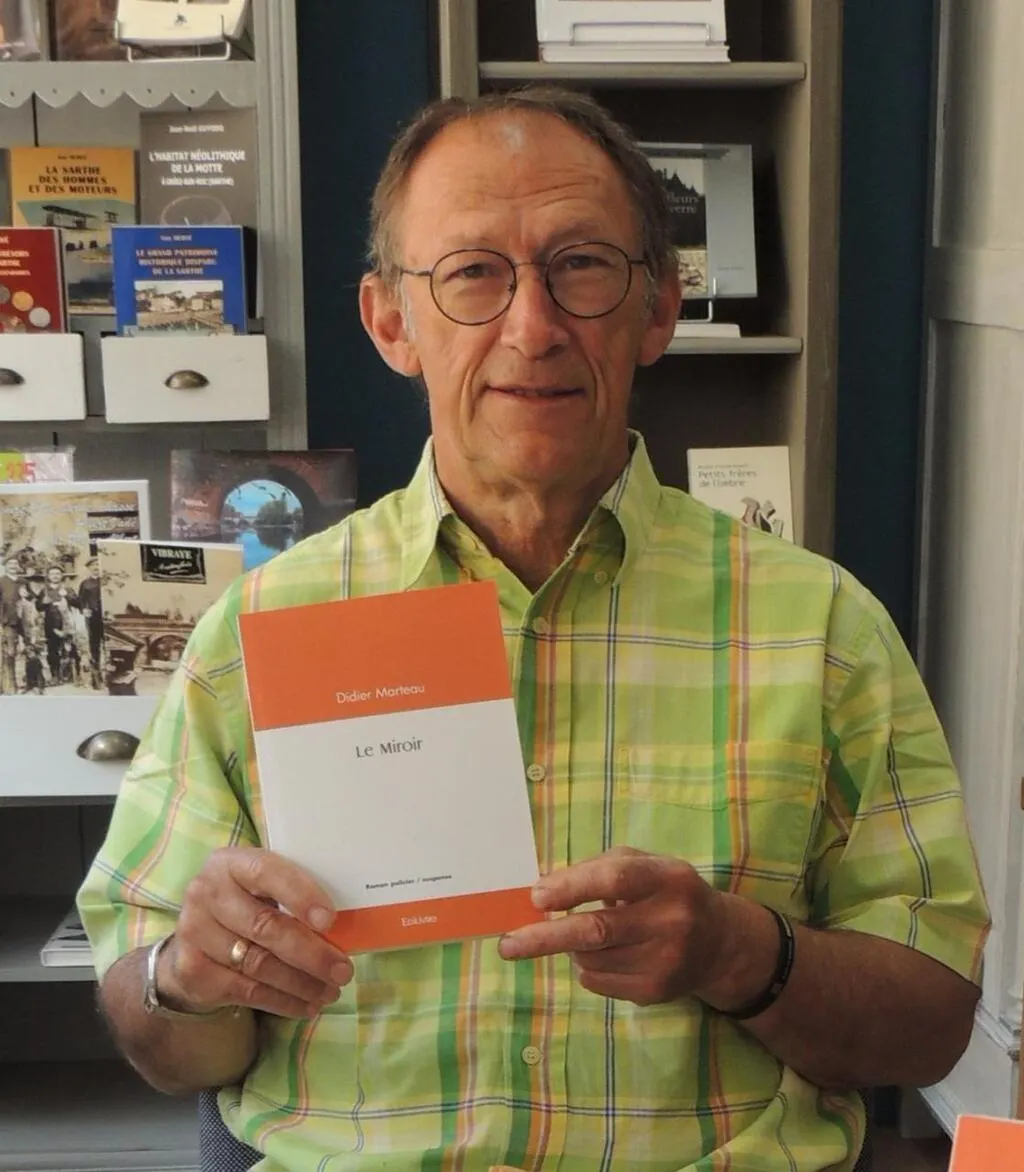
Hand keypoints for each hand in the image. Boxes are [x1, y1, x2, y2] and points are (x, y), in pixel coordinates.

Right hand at [159, 846, 352, 1018]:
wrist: (196, 937)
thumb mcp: (263, 887)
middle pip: (265, 926)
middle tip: (343, 971)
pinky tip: (307, 1005)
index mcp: (230, 863)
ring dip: (301, 983)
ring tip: (331, 992)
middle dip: (311, 953)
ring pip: (258, 964)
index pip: (266, 872)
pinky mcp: (192, 969)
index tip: (330, 920)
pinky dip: (282, 1001)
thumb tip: (346, 923)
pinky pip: (246, 991)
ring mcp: (194, 932)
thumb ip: (292, 895)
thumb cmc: (246, 903)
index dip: (299, 894)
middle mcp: (206, 892)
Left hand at [497, 846, 729, 1005]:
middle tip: (508, 944)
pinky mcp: (657, 992)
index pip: (616, 880)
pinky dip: (586, 967)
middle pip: (597, 930)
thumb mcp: (644, 864)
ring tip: (581, 934)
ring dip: (570, 948)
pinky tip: (604, 954)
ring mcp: (667, 961)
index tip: (537, 896)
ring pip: (591, 959)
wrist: (720, 943)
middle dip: (545, 937)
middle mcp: (672, 920)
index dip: (573, 887)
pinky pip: (599, 982)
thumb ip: (598, 869)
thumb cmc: (666, 892)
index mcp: (668, 877)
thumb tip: (543, 891)